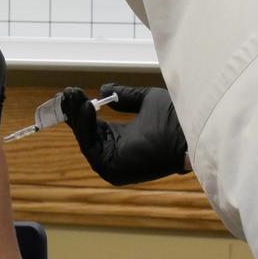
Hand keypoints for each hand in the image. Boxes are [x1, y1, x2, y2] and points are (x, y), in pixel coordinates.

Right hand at [61, 84, 187, 185]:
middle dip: (73, 111)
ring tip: (73, 96)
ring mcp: (113, 165)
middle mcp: (115, 155)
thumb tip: (103, 89)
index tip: (70, 93)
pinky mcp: (112, 169)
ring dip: (76, 116)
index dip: (81, 110)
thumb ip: (125, 97)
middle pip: (85, 133)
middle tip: (65, 93)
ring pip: (85, 138)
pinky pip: (91, 145)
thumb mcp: (146, 101)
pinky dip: (85, 126)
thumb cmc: (177, 119)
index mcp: (123, 142)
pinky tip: (86, 107)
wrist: (192, 131)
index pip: (94, 127)